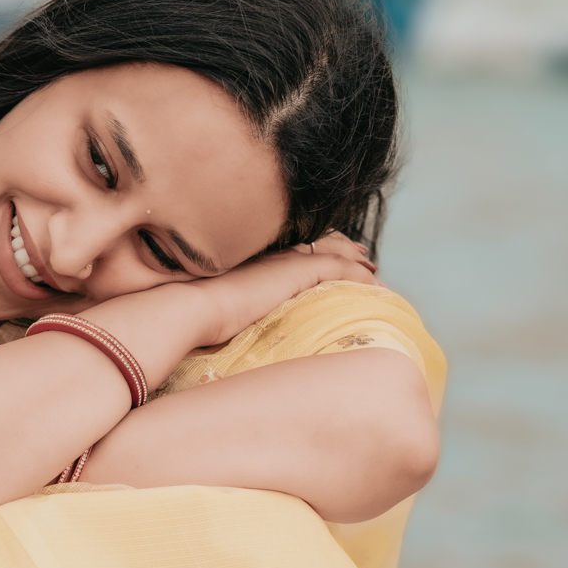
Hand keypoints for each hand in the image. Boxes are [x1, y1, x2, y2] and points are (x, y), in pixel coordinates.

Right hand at [199, 230, 375, 345]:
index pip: (293, 247)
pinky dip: (361, 276)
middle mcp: (273, 253)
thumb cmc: (193, 316)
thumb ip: (228, 309)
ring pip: (334, 252)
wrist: (191, 308)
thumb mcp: (216, 309)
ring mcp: (286, 260)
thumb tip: (227, 326)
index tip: (332, 252)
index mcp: (255, 259)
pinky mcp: (297, 271)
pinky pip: (342, 268)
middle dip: (342, 245)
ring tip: (375, 270)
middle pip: (318, 241)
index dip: (316, 246)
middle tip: (362, 254)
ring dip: (357, 261)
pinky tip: (376, 286)